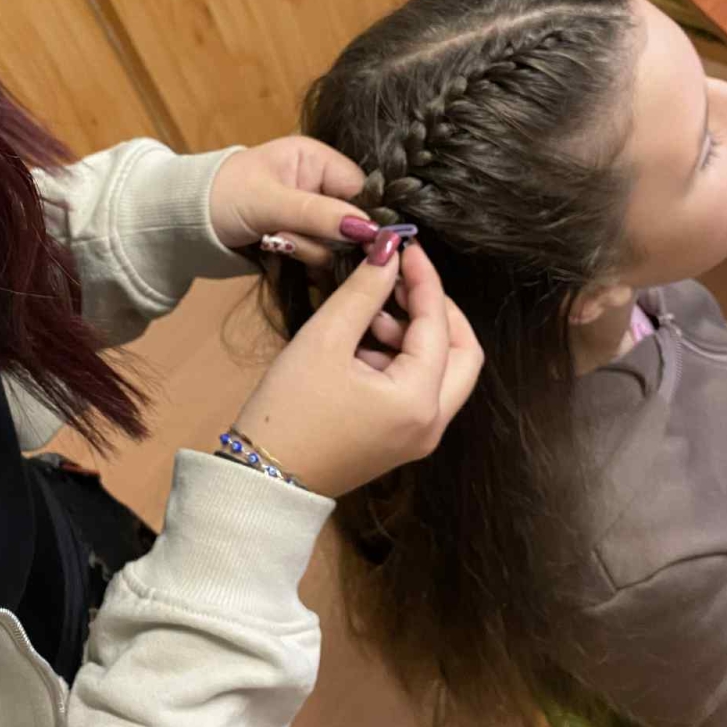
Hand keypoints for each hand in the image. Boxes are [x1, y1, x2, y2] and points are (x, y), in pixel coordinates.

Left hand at [210, 137, 374, 267]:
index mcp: (316, 159)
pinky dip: (303, 264)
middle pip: (351, 221)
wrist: (180, 227)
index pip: (362, 189)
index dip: (363, 218)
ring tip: (272, 243)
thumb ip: (320, 215)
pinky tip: (279, 257)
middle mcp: (318, 186)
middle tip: (287, 239)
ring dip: (307, 252)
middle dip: (324, 238)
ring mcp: (309, 216)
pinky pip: (319, 259)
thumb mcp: (270, 202)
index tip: (359, 243)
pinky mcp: (299, 242)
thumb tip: (371, 230)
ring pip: (335, 245)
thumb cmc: (219, 198)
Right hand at [234, 242, 482, 496]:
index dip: (424, 279)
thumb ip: (363, 291)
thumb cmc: (289, 411)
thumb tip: (389, 252)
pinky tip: (362, 343)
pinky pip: (419, 390)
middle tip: (402, 282)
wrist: (264, 480)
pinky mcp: (400, 440)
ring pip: (443, 371)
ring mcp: (419, 437)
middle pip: (463, 353)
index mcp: (419, 401)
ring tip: (367, 314)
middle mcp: (431, 424)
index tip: (404, 245)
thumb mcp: (325, 340)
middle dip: (436, 311)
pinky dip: (402, 359)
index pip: (439, 325)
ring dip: (416, 335)